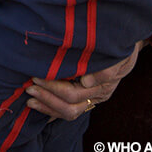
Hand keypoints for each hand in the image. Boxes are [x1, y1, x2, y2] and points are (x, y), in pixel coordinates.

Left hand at [25, 40, 144, 120]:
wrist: (122, 39)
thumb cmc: (117, 41)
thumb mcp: (116, 50)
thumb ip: (106, 67)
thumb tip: (86, 82)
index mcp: (103, 85)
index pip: (74, 94)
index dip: (53, 88)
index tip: (36, 76)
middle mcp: (98, 95)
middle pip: (70, 105)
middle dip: (47, 96)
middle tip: (29, 87)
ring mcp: (92, 98)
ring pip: (70, 112)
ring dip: (48, 106)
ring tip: (30, 99)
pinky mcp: (86, 98)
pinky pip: (68, 111)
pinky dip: (52, 110)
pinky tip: (37, 105)